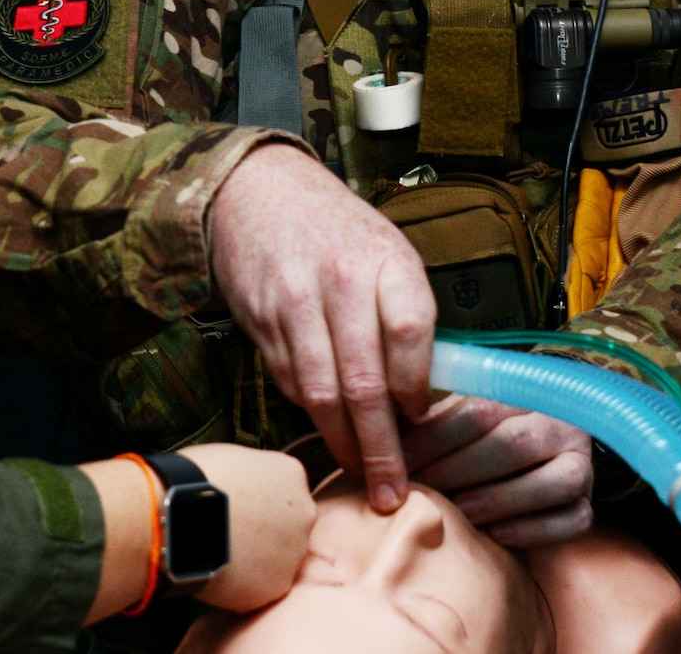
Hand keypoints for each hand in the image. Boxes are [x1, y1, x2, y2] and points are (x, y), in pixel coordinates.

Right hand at [76, 445, 314, 622]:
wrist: (176, 516)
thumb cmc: (192, 478)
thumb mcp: (231, 457)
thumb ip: (253, 475)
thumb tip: (246, 488)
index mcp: (291, 475)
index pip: (286, 489)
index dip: (261, 499)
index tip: (241, 506)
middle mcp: (303, 513)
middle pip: (289, 525)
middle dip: (267, 531)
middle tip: (232, 531)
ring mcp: (292, 552)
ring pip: (277, 558)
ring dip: (257, 559)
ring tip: (221, 552)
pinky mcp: (276, 585)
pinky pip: (261, 586)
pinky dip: (244, 584)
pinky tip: (219, 571)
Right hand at [208, 144, 436, 513]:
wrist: (256, 191)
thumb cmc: (334, 228)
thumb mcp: (388, 251)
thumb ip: (406, 313)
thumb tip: (423, 393)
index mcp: (385, 259)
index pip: (411, 333)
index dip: (418, 386)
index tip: (422, 417)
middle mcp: (339, 280)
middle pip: (364, 381)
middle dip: (381, 448)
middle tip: (393, 490)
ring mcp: (294, 303)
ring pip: (320, 393)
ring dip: (342, 443)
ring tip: (360, 473)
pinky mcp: (260, 322)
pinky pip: (289, 381)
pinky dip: (309, 410)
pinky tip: (326, 422)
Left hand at [402, 394, 593, 545]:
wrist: (540, 444)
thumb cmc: (482, 431)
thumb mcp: (457, 413)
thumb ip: (427, 419)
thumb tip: (376, 434)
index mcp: (522, 392)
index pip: (477, 411)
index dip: (434, 438)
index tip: (396, 461)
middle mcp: (558, 423)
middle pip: (515, 444)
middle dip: (461, 471)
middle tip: (419, 491)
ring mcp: (580, 463)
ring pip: (555, 481)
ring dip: (501, 499)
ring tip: (460, 512)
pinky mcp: (590, 504)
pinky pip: (575, 519)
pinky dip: (536, 530)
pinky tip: (497, 535)